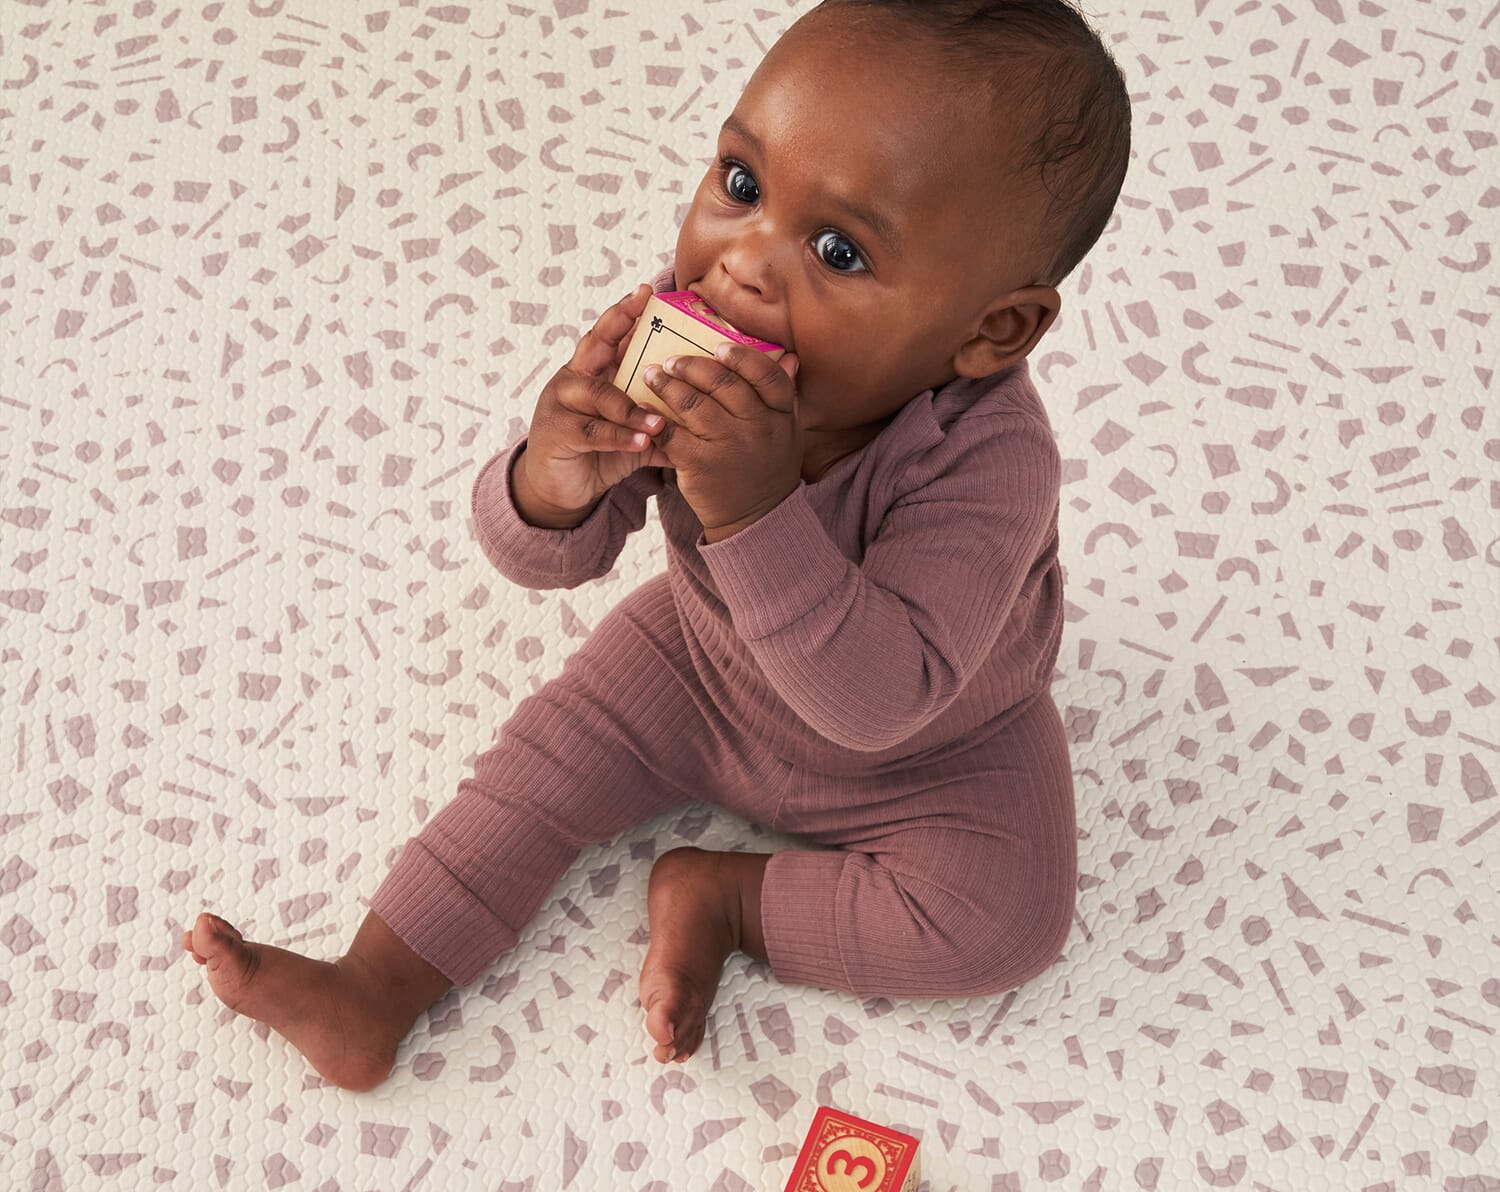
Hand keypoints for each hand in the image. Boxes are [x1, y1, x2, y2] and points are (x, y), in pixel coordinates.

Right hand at [518, 283, 671, 516]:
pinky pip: (592, 430)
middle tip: (641, 308)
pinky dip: (619, 436)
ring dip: (631, 407)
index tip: (647, 292)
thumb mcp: (634, 434)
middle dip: (617, 323)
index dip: (625, 312)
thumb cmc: (599, 454)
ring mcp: (561, 402)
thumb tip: (706, 418)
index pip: (609, 335)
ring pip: (599, 395)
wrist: (560, 490)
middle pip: (594, 343)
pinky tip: (642, 442)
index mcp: (593, 372)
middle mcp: (574, 379)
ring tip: (659, 422)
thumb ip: (662, 423)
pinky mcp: (556, 431)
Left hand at [643, 343, 803, 540]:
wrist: (755, 519)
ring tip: (652, 375)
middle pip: (723, 384)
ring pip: (693, 404)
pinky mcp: (701, 465)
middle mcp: (758, 427)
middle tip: (672, 360)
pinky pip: (672, 433)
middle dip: (692, 366)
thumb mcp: (787, 433)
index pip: (766, 375)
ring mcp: (729, 446)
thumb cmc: (767, 469)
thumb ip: (784, 395)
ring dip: (667, 385)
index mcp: (781, 416)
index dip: (741, 357)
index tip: (718, 348)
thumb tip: (788, 355)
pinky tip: (644, 409)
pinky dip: (654, 418)